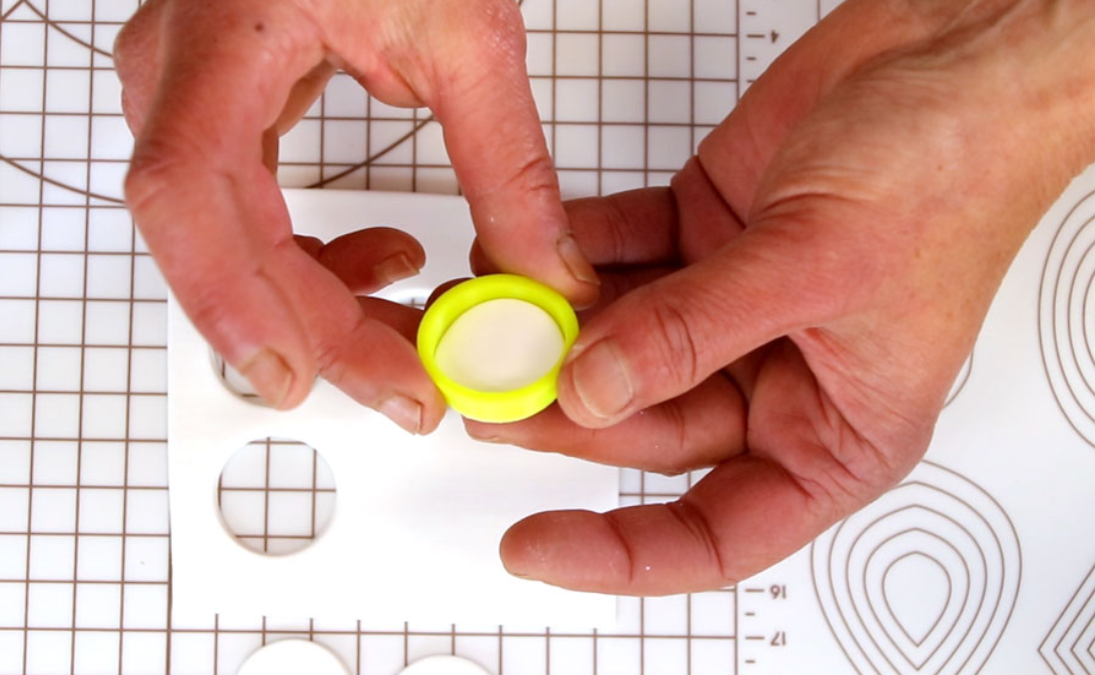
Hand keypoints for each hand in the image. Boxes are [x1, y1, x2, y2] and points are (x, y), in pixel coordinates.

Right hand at [113, 0, 598, 430]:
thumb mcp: (465, 33)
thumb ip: (506, 165)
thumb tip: (541, 274)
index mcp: (223, 36)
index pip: (188, 192)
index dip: (231, 301)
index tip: (306, 376)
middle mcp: (176, 73)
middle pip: (210, 239)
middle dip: (309, 328)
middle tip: (406, 387)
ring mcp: (186, 94)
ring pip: (224, 241)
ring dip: (315, 303)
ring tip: (411, 329)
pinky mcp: (219, 110)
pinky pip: (245, 215)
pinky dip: (311, 259)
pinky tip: (387, 259)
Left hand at [470, 0, 1094, 593]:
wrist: (957, 52)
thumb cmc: (951, 167)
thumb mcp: (819, 266)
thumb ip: (696, 331)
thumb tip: (595, 388)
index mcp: (836, 430)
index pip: (719, 527)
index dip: (624, 551)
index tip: (537, 543)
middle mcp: (778, 376)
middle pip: (646, 424)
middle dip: (562, 410)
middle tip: (486, 390)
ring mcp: (730, 305)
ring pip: (620, 344)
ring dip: (550, 330)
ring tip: (483, 318)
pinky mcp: (701, 234)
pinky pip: (618, 259)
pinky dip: (567, 255)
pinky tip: (518, 253)